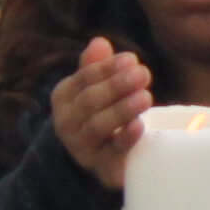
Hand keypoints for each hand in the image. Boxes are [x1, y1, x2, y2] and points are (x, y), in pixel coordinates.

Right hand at [50, 36, 151, 190]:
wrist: (101, 154)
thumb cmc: (101, 108)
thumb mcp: (96, 84)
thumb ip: (96, 64)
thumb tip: (99, 42)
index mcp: (64, 97)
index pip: (83, 79)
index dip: (107, 68)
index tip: (131, 59)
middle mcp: (67, 124)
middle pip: (89, 102)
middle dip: (116, 86)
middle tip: (143, 74)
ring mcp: (83, 148)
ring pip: (97, 127)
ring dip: (122, 110)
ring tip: (146, 96)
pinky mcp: (103, 167)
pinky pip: (111, 154)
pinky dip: (125, 139)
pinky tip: (140, 126)